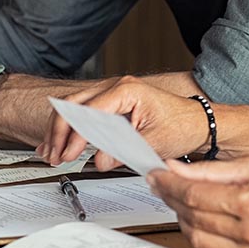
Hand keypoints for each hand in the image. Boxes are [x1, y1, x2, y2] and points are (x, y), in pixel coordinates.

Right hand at [39, 75, 207, 169]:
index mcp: (126, 90)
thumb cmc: (182, 125)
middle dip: (59, 132)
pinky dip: (69, 128)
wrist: (197, 122)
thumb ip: (124, 151)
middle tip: (54, 155)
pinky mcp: (111, 104)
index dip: (75, 135)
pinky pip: (82, 112)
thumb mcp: (154, 142)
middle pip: (73, 104)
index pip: (89, 112)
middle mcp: (116, 87)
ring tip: (51, 152)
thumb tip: (99, 160)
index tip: (68, 155)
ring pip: (73, 107)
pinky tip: (58, 143)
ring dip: (60, 130)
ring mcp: (112, 94)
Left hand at [148, 157, 248, 247]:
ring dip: (183, 219)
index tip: (156, 175)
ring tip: (180, 200)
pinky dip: (202, 236)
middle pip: (193, 217)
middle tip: (162, 184)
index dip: (170, 184)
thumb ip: (211, 169)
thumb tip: (176, 168)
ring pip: (198, 240)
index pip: (196, 195)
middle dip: (172, 199)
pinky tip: (201, 220)